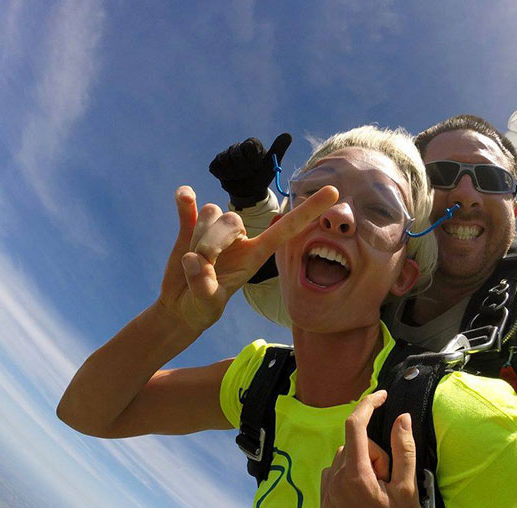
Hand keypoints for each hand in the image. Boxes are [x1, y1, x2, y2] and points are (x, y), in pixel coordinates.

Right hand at [157, 184, 336, 331]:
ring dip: (197, 235)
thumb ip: (203, 285)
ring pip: (211, 212)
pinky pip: (190, 203)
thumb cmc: (203, 308)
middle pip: (231, 219)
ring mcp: (215, 230)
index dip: (309, 210)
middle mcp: (240, 238)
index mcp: (256, 254)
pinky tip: (184, 197)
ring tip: (193, 260)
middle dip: (212, 243)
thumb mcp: (206, 305)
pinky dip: (185, 200)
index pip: (288, 229)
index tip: (335, 191)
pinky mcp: (191, 226)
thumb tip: (194, 259)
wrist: (181, 305)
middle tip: (203, 266)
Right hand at [208, 133, 291, 208]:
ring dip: (234, 173)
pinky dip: (224, 176)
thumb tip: (288, 135)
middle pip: (235, 154)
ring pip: (224, 161)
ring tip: (241, 176)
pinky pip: (216, 167)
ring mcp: (225, 154)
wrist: (249, 192)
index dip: (252, 160)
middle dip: (243, 168)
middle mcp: (238, 146)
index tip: (257, 167)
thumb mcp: (272, 165)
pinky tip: (230, 177)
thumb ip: (278, 150)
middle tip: (249, 174)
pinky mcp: (216, 163)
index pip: (248, 147)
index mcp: (251, 144)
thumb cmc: (262, 176)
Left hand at [320, 391, 427, 507]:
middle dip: (375, 453)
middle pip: (354, 445)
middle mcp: (335, 484)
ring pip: (344, 459)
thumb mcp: (409, 486)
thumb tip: (401, 417)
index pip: (355, 426)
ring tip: (380, 491)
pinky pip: (335, 475)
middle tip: (391, 478)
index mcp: (355, 477)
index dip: (369, 404)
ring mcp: (327, 497)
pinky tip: (367, 497)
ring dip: (363, 464)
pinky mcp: (326, 507)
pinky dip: (350, 476)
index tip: (383, 395)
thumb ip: (403, 448)